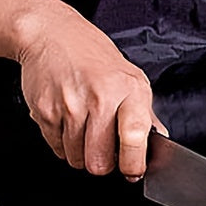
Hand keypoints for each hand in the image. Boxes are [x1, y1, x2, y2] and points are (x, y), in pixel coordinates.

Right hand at [16, 1, 165, 178]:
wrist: (50, 34)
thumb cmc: (91, 55)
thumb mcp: (128, 76)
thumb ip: (144, 113)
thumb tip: (159, 141)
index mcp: (128, 89)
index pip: (134, 137)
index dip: (132, 163)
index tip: (132, 171)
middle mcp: (100, 97)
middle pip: (99, 162)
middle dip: (101, 163)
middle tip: (101, 147)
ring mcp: (70, 106)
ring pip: (76, 159)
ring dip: (79, 152)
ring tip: (81, 127)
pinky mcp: (46, 112)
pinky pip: (56, 149)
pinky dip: (61, 143)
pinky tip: (66, 120)